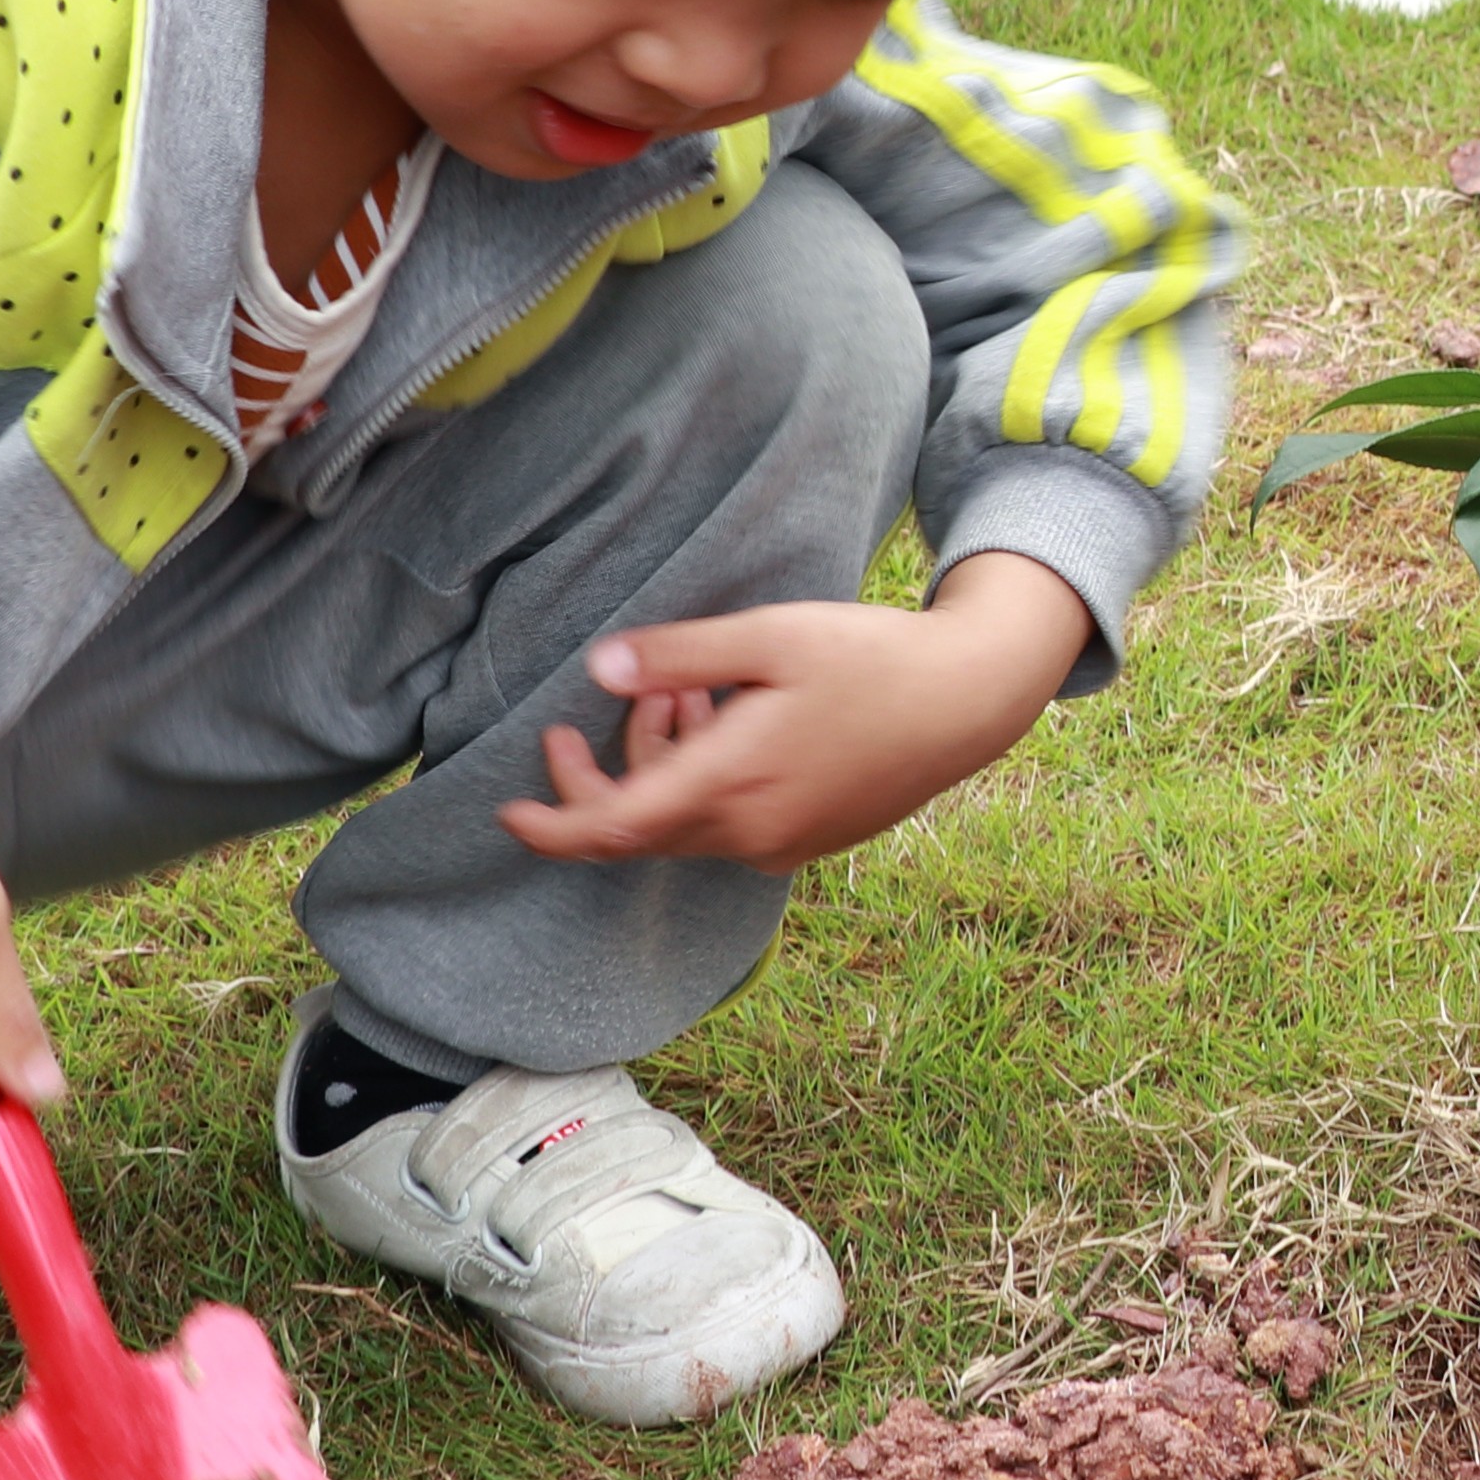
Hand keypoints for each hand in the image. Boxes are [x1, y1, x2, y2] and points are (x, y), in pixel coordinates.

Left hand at [498, 553, 1095, 876]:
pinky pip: (728, 824)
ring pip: (686, 822)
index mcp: (730, 783)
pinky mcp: (808, 839)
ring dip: (662, 768)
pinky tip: (730, 721)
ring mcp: (782, 842)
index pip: (612, 829)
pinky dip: (705, 782)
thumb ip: (678, 656)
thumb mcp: (768, 636)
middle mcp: (749, 831)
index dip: (553, 825)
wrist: (971, 698)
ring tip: (687, 696)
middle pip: (640, 829)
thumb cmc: (873, 657)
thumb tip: (598, 669)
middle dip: (602, 776)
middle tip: (576, 727)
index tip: (508, 813)